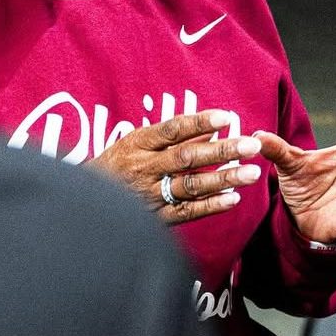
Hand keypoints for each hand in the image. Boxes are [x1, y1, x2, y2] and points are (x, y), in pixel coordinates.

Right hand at [91, 110, 263, 224]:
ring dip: (223, 179)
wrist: (84, 205)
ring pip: (190, 186)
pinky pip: (186, 212)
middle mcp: (143, 168)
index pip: (172, 129)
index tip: (227, 117)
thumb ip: (170, 137)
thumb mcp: (135, 143)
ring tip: (251, 173)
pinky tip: (232, 199)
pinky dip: (210, 206)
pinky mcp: (154, 218)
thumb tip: (209, 130)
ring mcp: (149, 194)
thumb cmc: (115, 167)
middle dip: (222, 151)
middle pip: (187, 158)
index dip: (199, 122)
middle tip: (251, 145)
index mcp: (137, 144)